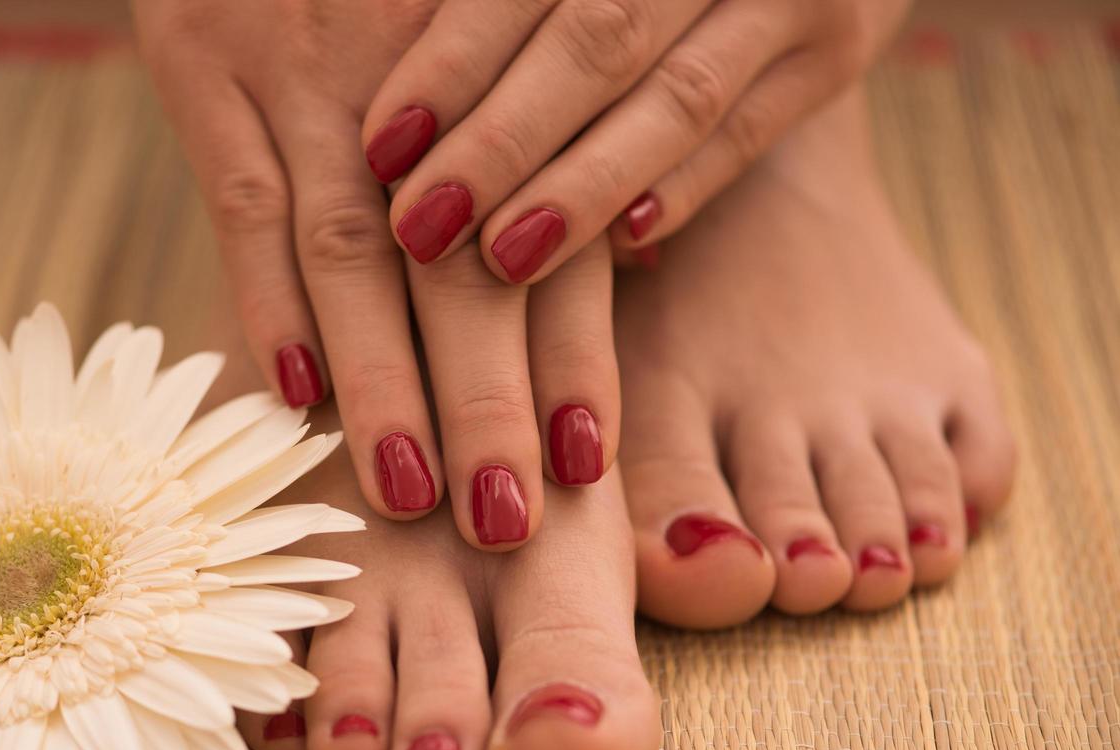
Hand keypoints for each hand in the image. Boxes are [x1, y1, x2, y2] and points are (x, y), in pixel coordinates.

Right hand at [133, 0, 619, 549]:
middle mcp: (416, 84)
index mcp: (505, 72)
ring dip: (384, 380)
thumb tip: (623, 255)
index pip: (550, 238)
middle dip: (486, 400)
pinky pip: (242, 198)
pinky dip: (265, 298)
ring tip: (408, 492)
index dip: (571, 354)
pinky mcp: (205, 62)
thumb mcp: (499, 16)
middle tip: (508, 519)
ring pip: (354, 253)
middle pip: (461, 269)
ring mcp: (306, 73)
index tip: (586, 465)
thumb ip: (536, 130)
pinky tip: (292, 392)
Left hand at [359, 0, 911, 283]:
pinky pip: (751, 130)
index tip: (381, 146)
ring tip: (504, 257)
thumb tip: (397, 129)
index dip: (451, 63)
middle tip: (422, 226)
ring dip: (584, 184)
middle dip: (502, 141)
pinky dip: (685, 186)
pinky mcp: (835, 53)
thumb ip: (515, 8)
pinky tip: (626, 242)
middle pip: (596, 39)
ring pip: (677, 96)